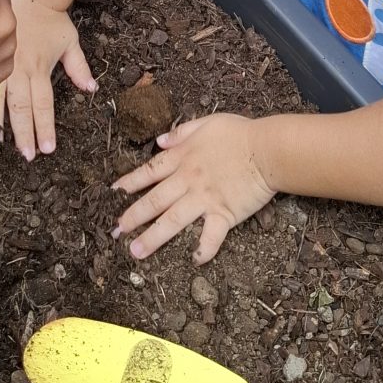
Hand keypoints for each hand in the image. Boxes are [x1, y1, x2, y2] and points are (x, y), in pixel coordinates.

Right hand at [0, 0, 96, 158]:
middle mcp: (20, 70)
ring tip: (1, 144)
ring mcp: (2, 65)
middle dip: (24, 133)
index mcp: (40, 68)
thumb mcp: (70, 41)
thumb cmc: (51, 18)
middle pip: (21, 108)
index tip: (47, 149)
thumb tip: (91, 89)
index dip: (45, 128)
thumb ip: (79, 67)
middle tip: (27, 156)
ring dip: (1, 124)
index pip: (44, 105)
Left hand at [112, 113, 275, 264]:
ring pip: (172, 221)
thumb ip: (182, 132)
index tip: (115, 192)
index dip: (130, 182)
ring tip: (135, 251)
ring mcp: (204, 199)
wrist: (267, 149)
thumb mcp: (207, 123)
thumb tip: (160, 140)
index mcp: (183, 158)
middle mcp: (188, 180)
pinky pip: (212, 235)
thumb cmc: (240, 133)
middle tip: (116, 230)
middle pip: (155, 200)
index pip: (150, 171)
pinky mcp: (224, 213)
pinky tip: (195, 260)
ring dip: (152, 237)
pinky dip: (204, 249)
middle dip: (133, 216)